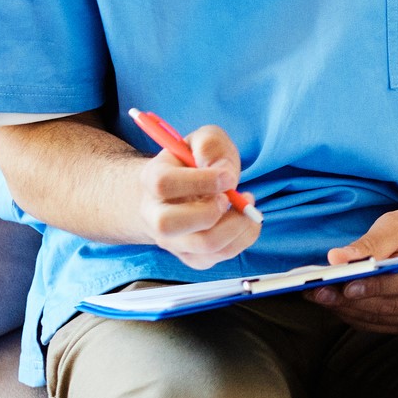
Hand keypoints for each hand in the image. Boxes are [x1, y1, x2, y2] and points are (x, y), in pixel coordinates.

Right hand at [134, 124, 260, 270]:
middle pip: (168, 225)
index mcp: (152, 179)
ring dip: (235, 226)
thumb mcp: (202, 141)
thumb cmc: (193, 163)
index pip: (164, 184)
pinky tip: (246, 220)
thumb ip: (210, 145)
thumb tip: (222, 172)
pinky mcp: (191, 256)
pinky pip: (218, 257)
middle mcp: (154, 215)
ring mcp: (172, 240)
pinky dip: (243, 238)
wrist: (181, 192)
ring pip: (201, 246)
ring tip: (246, 207)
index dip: (201, 180)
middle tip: (229, 198)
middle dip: (209, 212)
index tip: (228, 177)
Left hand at [306, 204, 397, 333]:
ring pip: (381, 318)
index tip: (347, 286)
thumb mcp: (396, 225)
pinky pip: (377, 325)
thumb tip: (337, 258)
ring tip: (319, 295)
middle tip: (319, 290)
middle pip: (392, 305)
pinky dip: (353, 314)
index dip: (378, 287)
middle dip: (352, 300)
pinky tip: (333, 302)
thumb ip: (370, 242)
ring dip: (347, 309)